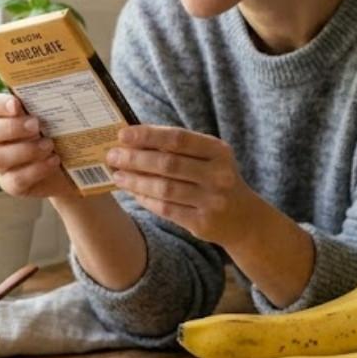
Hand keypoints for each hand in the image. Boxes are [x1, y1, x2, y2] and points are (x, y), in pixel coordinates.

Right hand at [0, 92, 75, 198]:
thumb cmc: (63, 131)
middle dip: (11, 128)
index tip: (17, 104)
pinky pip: (14, 180)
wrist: (74, 166)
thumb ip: (59, 98)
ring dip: (25, 151)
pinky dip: (35, 170)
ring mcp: (1, 163)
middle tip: (36, 125)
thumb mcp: (63, 113)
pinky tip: (53, 161)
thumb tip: (80, 74)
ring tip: (49, 145)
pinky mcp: (11, 184)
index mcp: (3, 115)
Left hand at [105, 125, 255, 244]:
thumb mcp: (208, 158)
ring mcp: (212, 200)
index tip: (123, 134)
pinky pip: (166, 209)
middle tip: (112, 156)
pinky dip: (145, 199)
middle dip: (135, 159)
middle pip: (168, 163)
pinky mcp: (203, 222)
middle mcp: (219, 174)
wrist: (244, 218)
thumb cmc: (215, 179)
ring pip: (164, 188)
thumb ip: (178, 147)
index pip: (178, 138)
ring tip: (117, 175)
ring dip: (136, 181)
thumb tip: (135, 137)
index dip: (148, 135)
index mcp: (219, 151)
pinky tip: (133, 192)